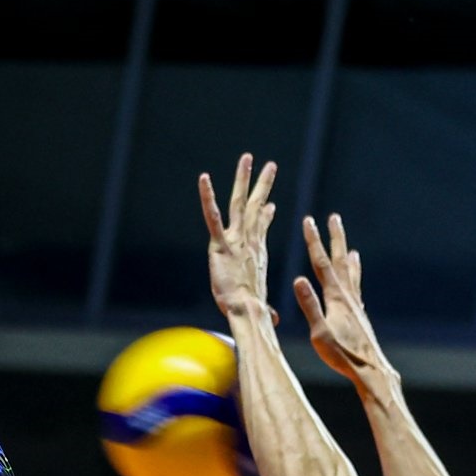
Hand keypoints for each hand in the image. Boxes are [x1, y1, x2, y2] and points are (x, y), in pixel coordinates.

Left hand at [199, 154, 277, 324]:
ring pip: (239, 203)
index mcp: (256, 253)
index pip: (261, 227)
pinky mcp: (220, 245)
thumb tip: (272, 317)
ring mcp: (236, 240)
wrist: (247, 312)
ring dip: (243, 179)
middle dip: (263, 185)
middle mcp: (249, 241)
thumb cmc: (251, 314)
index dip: (265, 213)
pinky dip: (208, 196)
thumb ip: (265, 309)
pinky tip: (203, 179)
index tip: (269, 203)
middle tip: (270, 165)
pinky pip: (213, 216)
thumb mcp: (259, 305)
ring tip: (247, 158)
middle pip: (256, 206)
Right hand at [293, 213, 388, 386]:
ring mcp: (356, 304)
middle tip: (334, 217)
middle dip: (335, 238)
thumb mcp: (320, 332)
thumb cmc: (342, 355)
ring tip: (348, 245)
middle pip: (340, 260)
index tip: (308, 220)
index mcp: (336, 298)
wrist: (370, 370)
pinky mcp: (360, 314)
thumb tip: (298, 279)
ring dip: (347, 255)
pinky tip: (354, 278)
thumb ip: (310, 305)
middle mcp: (348, 296)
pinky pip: (356, 287)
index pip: (321, 263)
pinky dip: (355, 276)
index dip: (313, 241)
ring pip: (351, 272)